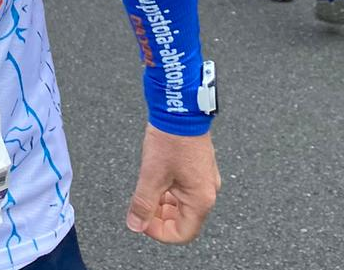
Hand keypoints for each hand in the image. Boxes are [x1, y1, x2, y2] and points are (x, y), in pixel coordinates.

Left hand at [127, 125, 219, 242]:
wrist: (180, 110)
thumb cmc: (170, 140)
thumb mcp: (151, 175)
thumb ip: (143, 203)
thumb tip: (135, 224)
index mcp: (201, 199)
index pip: (183, 233)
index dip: (159, 232)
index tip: (141, 221)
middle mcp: (208, 191)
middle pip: (183, 219)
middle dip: (160, 217)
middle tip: (141, 206)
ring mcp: (205, 179)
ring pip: (182, 204)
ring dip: (162, 203)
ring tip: (146, 189)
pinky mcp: (199, 167)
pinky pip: (184, 189)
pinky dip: (168, 190)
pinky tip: (155, 179)